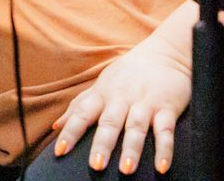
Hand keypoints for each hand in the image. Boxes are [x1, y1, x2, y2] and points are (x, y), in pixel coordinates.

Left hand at [51, 37, 190, 174]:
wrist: (165, 53)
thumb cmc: (128, 73)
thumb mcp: (102, 85)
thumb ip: (80, 105)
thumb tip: (56, 126)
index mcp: (103, 93)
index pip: (82, 113)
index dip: (71, 131)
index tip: (60, 151)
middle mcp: (121, 98)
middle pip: (109, 122)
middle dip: (102, 144)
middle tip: (95, 166)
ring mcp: (145, 103)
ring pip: (136, 127)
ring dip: (131, 148)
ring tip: (126, 169)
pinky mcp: (166, 108)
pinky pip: (165, 130)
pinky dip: (164, 149)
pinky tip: (161, 167)